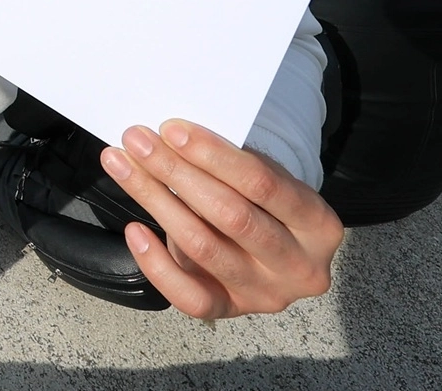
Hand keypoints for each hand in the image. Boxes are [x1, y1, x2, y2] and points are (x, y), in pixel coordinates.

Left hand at [100, 120, 341, 318]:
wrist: (277, 250)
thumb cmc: (264, 204)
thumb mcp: (268, 181)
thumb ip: (232, 166)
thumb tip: (170, 138)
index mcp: (319, 224)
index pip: (262, 184)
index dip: (213, 155)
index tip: (171, 129)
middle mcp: (299, 266)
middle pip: (230, 215)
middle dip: (176, 172)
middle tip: (138, 141)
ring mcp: (266, 295)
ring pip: (203, 247)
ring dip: (155, 200)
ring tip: (123, 166)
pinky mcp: (232, 311)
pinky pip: (189, 295)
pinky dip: (156, 263)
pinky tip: (135, 228)